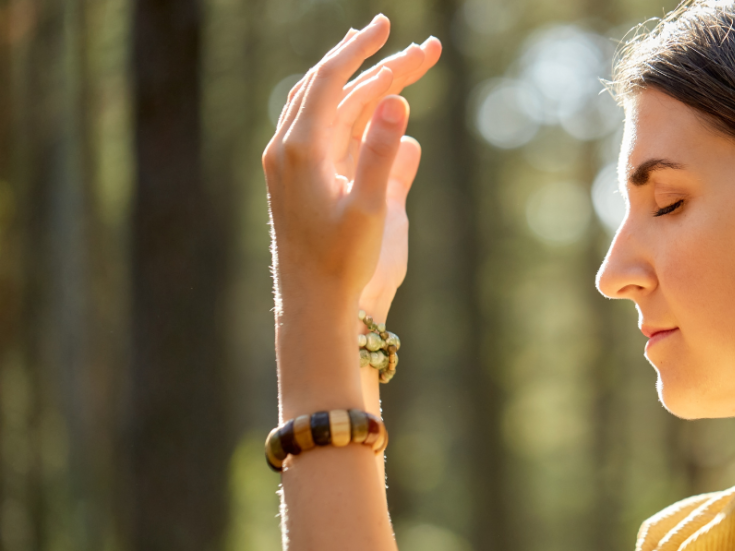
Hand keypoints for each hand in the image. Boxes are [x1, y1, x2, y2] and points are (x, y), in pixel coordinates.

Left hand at [263, 15, 438, 316]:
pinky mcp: (296, 177)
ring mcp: (289, 161)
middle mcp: (289, 147)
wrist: (311, 304)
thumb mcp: (370, 209)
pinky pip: (322, 128)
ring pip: (326, 106)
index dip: (361, 49)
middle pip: (332, 87)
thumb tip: (398, 100)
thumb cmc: (342, 263)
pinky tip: (367, 104)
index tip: (388, 27)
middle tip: (411, 44)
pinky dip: (347, 107)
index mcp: (301, 149)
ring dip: (360, 82)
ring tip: (389, 61)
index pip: (330, 79)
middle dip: (372, 63)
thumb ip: (382, 152)